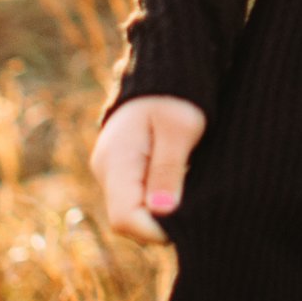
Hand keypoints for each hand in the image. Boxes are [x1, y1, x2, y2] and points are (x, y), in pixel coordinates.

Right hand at [94, 95, 206, 242]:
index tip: (189, 223)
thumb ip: (168, 170)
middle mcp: (106, 170)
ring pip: (132, 211)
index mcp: (116, 162)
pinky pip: (136, 197)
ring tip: (190, 195)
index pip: (125, 219)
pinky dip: (157, 200)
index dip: (156, 230)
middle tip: (195, 210)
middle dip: (160, 224)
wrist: (165, 70)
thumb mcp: (179, 129)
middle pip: (128, 220)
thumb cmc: (175, 96)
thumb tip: (161, 212)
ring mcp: (111, 170)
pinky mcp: (121, 169)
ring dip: (160, 212)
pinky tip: (180, 188)